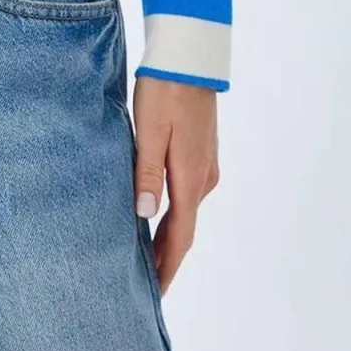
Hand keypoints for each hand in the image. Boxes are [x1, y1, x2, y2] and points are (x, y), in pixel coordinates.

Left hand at [131, 74, 219, 295]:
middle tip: (147, 282)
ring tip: (149, 254)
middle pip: (184, 227)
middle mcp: (203, 177)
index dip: (167, 266)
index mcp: (190, 177)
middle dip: (167, 256)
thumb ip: (147, 173)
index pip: (179, 235)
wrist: (190, 58)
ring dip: (170, 233)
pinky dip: (175, 211)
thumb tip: (144, 215)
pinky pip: (189, 192)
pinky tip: (160, 213)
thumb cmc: (165, 90)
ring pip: (187, 209)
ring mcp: (206, 164)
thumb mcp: (149, 130)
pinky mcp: (203, 152)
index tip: (156, 291)